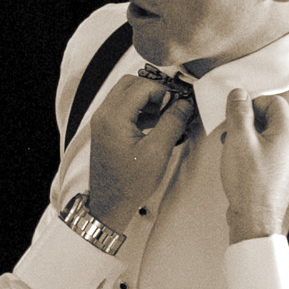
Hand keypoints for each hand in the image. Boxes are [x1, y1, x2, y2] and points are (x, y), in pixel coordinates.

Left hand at [82, 72, 193, 223]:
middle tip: (173, 104)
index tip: (180, 100)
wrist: (110, 204)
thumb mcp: (157, 152)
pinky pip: (124, 108)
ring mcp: (103, 122)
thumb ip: (173, 122)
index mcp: (113, 117)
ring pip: (127, 95)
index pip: (142, 86)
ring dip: (148, 100)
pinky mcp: (106, 129)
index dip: (165, 90)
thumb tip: (184, 104)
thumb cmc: (128, 184)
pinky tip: (157, 123)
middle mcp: (104, 115)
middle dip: (155, 90)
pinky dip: (141, 110)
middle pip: (131, 84)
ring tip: (167, 115)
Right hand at [219, 87, 288, 242]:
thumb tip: (239, 95)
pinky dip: (251, 150)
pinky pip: (267, 152)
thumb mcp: (238, 140)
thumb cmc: (250, 184)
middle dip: (247, 120)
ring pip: (268, 136)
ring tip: (230, 146)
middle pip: (271, 118)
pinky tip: (237, 160)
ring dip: (247, 135)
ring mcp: (288, 161)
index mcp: (288, 132)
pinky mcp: (280, 173)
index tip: (235, 111)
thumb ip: (239, 113)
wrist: (255, 220)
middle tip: (230, 128)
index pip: (274, 102)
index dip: (252, 102)